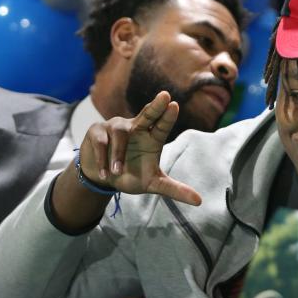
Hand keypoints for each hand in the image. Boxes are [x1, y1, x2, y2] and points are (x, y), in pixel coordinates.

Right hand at [79, 91, 200, 205]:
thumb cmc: (130, 175)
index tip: (174, 105)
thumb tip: (199, 201)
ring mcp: (116, 127)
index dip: (168, 116)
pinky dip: (103, 158)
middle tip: (165, 96)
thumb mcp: (153, 184)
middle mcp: (136, 127)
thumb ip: (174, 189)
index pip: (163, 125)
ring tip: (117, 172)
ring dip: (118, 154)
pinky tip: (105, 173)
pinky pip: (102, 142)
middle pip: (147, 114)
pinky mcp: (98, 132)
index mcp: (152, 137)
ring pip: (120, 134)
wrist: (101, 178)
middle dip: (156, 106)